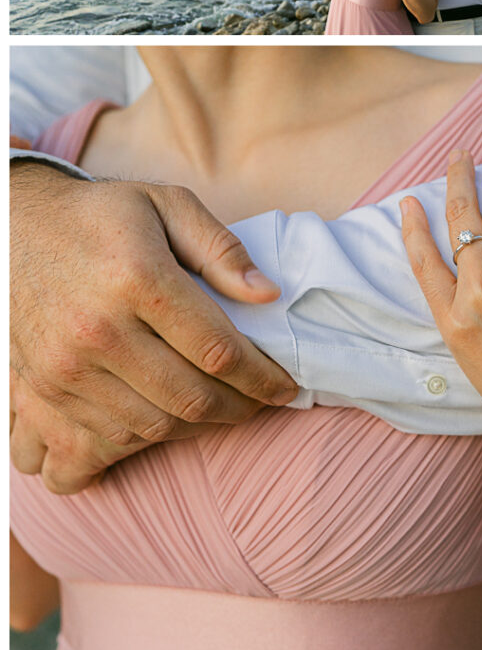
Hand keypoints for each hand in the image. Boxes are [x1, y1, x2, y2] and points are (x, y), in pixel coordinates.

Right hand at [10, 162, 298, 492]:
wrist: (10, 228)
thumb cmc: (98, 216)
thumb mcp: (165, 204)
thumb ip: (220, 248)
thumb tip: (268, 294)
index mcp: (138, 279)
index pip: (218, 350)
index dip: (262, 376)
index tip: (285, 385)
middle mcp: (98, 330)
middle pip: (189, 398)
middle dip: (239, 408)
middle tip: (260, 401)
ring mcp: (64, 368)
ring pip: (151, 428)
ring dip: (197, 428)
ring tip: (220, 409)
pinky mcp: (40, 391)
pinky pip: (99, 442)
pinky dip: (138, 444)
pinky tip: (162, 424)